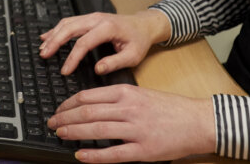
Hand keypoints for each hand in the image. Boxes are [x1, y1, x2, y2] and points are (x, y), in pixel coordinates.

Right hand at [39, 9, 169, 75]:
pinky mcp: (89, 19)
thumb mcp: (133, 55)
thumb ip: (115, 62)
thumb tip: (98, 69)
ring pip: (67, 23)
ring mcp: (92, 17)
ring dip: (53, 35)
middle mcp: (97, 19)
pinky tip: (47, 36)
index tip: (65, 71)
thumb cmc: (138, 40)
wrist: (143, 25)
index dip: (72, 58)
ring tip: (43, 48)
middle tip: (44, 55)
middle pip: (70, 28)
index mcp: (107, 27)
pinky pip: (69, 22)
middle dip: (54, 41)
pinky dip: (56, 29)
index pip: (84, 42)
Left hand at [47, 85, 215, 161]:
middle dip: (65, 118)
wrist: (197, 121)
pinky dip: (94, 155)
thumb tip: (90, 105)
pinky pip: (113, 154)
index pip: (88, 96)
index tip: (58, 109)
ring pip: (97, 131)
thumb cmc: (170, 108)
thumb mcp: (141, 94)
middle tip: (52, 123)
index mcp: (126, 92)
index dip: (68, 103)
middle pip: (88, 112)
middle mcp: (129, 109)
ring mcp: (136, 130)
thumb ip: (117, 99)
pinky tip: (81, 155)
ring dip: (74, 133)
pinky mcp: (143, 150)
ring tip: (60, 134)